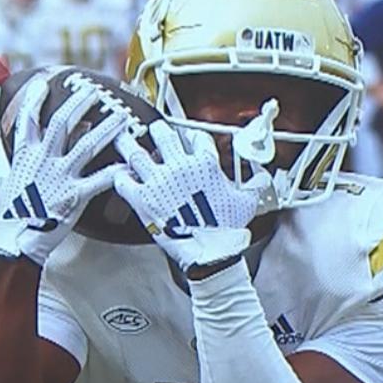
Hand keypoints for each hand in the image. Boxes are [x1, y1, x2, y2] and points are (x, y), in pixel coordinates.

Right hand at [0, 72, 123, 264]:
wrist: (11, 241)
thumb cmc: (9, 215)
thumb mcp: (13, 182)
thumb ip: (28, 162)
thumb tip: (38, 149)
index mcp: (25, 156)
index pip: (28, 120)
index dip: (36, 100)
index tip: (44, 83)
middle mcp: (43, 161)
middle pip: (62, 123)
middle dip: (79, 103)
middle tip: (94, 90)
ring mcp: (59, 177)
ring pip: (86, 146)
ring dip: (106, 129)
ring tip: (122, 117)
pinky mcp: (74, 196)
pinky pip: (98, 181)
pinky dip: (115, 172)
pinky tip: (128, 165)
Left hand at [112, 121, 264, 271]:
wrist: (208, 252)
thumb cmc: (226, 230)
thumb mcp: (247, 203)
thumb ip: (255, 185)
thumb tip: (263, 177)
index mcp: (205, 164)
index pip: (196, 138)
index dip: (191, 136)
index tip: (187, 137)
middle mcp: (180, 167)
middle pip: (163, 135)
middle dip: (157, 130)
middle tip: (153, 129)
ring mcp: (158, 181)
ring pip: (136, 153)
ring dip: (127, 144)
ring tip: (122, 137)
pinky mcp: (142, 199)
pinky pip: (123, 181)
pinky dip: (119, 176)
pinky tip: (118, 174)